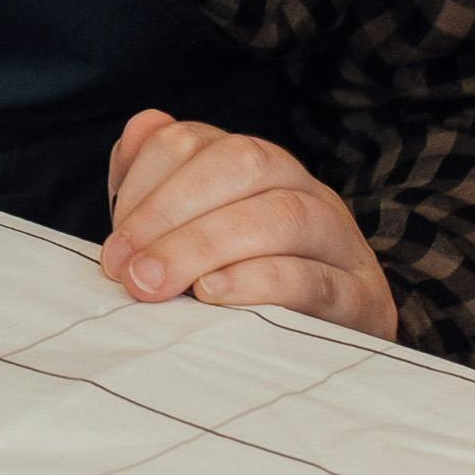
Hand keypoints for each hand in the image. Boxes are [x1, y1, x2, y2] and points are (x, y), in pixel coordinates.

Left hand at [99, 113, 396, 335]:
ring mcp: (339, 241)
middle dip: (170, 213)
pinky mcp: (360, 298)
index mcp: (260, 167)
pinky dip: (258, 282)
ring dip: (205, 245)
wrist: (338, 346)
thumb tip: (140, 128)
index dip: (145, 184)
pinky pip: (316, 278)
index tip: (114, 245)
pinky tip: (212, 294)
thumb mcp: (197, 238)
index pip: (197, 141)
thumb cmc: (250, 290)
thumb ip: (160, 186)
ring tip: (156, 284)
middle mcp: (303, 189)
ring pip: (282, 215)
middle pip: (242, 166)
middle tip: (126, 270)